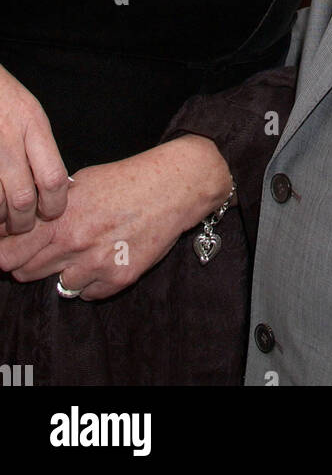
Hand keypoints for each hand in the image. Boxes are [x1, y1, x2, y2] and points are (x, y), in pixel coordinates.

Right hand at [0, 64, 68, 233]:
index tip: (52, 211)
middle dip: (25, 221)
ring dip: (0, 219)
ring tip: (3, 218)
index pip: (53, 177)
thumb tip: (54, 187)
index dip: (55, 204)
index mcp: (32, 124)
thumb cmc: (3, 97)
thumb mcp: (30, 113)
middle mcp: (8, 138)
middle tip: (23, 223)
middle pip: (23, 198)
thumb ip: (40, 148)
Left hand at [0, 138, 231, 300]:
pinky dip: (93, 281)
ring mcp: (97, 264)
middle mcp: (76, 243)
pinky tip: (107, 257)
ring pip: (60, 285)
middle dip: (32, 263)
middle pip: (28, 273)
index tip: (8, 252)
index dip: (6, 253)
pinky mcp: (119, 279)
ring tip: (88, 249)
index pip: (12, 252)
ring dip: (68, 271)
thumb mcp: (82, 183)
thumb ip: (51, 209)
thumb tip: (20, 225)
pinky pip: (89, 294)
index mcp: (62, 218)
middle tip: (52, 249)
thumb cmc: (127, 181)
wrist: (173, 188)